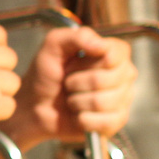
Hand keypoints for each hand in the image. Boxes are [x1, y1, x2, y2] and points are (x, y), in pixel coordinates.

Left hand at [1, 28, 135, 147]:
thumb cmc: (45, 74)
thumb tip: (101, 45)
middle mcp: (124, 74)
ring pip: (103, 102)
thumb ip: (75, 36)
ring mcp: (123, 99)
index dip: (86, 62)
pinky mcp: (117, 121)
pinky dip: (83, 119)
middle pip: (107, 79)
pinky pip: (105, 122)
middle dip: (76, 82)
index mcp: (114, 53)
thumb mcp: (52, 46)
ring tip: (71, 98)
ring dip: (76, 101)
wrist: (34, 105)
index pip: (113, 55)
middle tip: (67, 82)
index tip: (71, 64)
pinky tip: (77, 114)